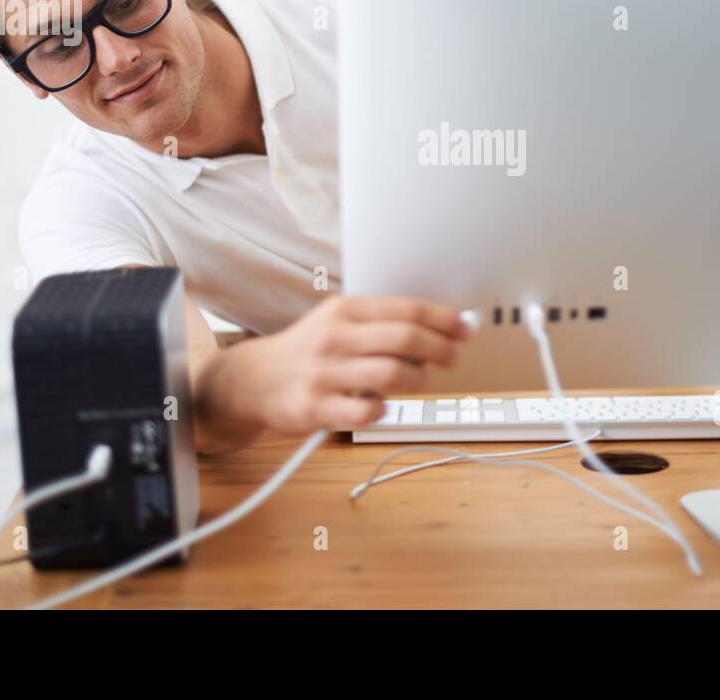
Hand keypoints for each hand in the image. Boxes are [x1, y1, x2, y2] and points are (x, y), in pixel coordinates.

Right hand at [215, 295, 473, 438]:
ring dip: (418, 379)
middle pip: (406, 338)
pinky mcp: (315, 407)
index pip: (407, 309)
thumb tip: (440, 327)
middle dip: (441, 349)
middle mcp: (335, 337)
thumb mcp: (339, 320)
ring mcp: (324, 372)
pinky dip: (384, 409)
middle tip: (452, 358)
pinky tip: (381, 405)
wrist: (254, 380)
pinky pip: (367, 410)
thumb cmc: (308, 349)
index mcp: (345, 310)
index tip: (465, 329)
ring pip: (392, 373)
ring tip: (419, 381)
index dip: (444, 319)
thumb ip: (383, 322)